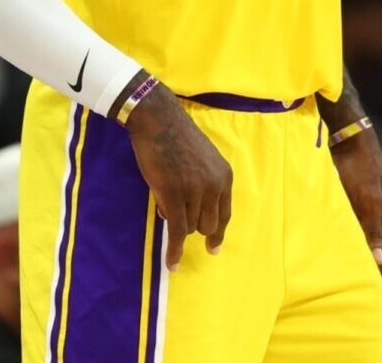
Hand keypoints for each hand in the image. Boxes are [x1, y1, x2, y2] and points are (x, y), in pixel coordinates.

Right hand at [125, 84, 232, 270]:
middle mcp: (214, 186)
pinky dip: (175, 250)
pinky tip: (172, 263)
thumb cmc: (175, 136)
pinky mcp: (174, 195)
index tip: (212, 248)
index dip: (218, 233)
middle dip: (191, 223)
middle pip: (207, 225)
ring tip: (162, 196)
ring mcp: (194, 191)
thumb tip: (193, 216)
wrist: (157, 119)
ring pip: (189, 226)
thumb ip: (204, 184)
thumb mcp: (202, 159)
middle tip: (174, 209)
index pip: (224, 215)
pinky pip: (178, 231)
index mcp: (224, 176)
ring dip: (175, 219)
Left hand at [330, 131, 381, 295]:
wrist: (347, 139)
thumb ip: (373, 230)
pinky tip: (346, 260)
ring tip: (358, 284)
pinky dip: (357, 248)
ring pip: (375, 245)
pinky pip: (362, 234)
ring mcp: (379, 213)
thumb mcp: (368, 200)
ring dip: (368, 262)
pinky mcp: (362, 208)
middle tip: (370, 297)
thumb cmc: (360, 168)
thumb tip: (380, 261)